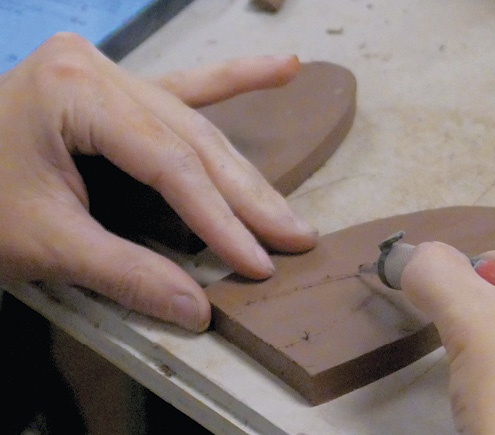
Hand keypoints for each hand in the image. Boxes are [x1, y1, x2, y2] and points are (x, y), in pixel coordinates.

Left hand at [0, 32, 317, 331]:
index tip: (259, 261)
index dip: (219, 218)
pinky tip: (285, 68)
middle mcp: (100, 70)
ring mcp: (111, 73)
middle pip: (193, 142)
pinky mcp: (117, 90)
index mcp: (75, 91)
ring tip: (287, 210)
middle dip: (246, 198)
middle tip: (297, 237)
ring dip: (243, 173)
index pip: (169, 164)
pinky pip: (186, 88)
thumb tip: (198, 312)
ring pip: (196, 127)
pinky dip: (235, 81)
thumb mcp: (45, 243)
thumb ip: (126, 274)